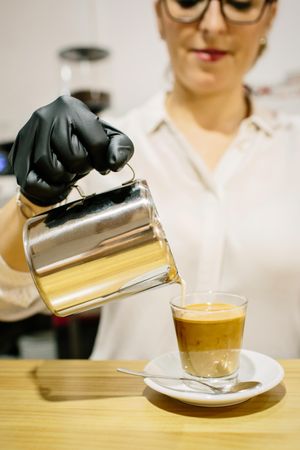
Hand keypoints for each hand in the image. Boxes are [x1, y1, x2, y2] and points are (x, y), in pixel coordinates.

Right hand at [9, 96, 133, 205]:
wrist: (52, 144)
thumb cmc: (84, 142)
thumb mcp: (108, 139)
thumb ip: (121, 147)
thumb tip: (114, 162)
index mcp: (71, 107)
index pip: (97, 143)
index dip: (104, 161)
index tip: (102, 164)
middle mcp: (46, 116)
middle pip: (74, 157)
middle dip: (83, 167)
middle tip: (81, 165)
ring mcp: (28, 134)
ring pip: (52, 168)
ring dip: (65, 177)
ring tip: (68, 170)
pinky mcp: (18, 154)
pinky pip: (34, 182)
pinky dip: (50, 189)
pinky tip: (56, 182)